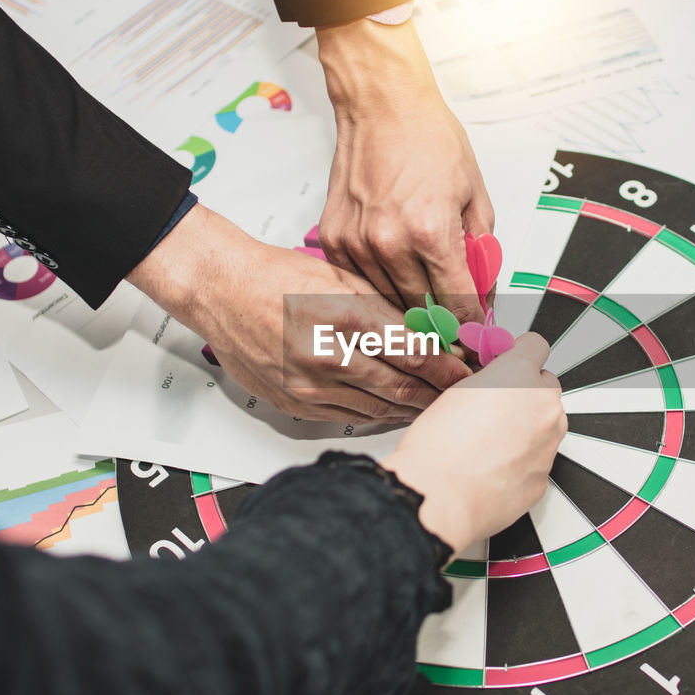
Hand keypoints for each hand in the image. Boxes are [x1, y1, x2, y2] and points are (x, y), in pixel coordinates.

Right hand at [127, 204, 469, 422]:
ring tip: (436, 404)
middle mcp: (328, 355)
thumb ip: (389, 309)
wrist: (223, 291)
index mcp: (347, 316)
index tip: (471, 371)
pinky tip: (394, 408)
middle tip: (463, 396)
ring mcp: (310, 385)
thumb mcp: (346, 279)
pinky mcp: (295, 404)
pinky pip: (349, 417)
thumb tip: (433, 330)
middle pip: (402, 385)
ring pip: (378, 407)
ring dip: (411, 407)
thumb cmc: (279, 277)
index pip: (416, 351)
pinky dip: (377, 413)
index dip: (450, 366)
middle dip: (438, 392)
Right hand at [316, 18, 493, 325]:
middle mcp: (389, 242)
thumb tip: (482, 291)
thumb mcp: (475, 195)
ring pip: (388, 303)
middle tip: (456, 335)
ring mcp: (357, 243)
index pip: (456, 303)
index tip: (476, 339)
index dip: (470, 327)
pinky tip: (395, 283)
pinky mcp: (335, 241)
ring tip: (427, 313)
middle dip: (442, 327)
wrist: (382, 106)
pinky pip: (360, 284)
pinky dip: (380, 289)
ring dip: (409, 312)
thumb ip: (480, 250)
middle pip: (421, 312)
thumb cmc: (427, 138)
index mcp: (429, 231)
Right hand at [381, 334, 566, 552]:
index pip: (536, 345)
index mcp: (518, 375)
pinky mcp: (545, 476)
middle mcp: (542, 406)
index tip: (514, 359)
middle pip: (546, 386)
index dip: (521, 352)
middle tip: (496, 407)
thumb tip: (493, 384)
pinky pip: (538, 460)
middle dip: (526, 392)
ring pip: (546, 425)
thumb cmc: (438, 448)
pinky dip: (522, 461)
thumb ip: (487, 381)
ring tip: (489, 442)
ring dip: (527, 428)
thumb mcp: (455, 392)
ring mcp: (549, 443)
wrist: (439, 496)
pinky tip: (493, 467)